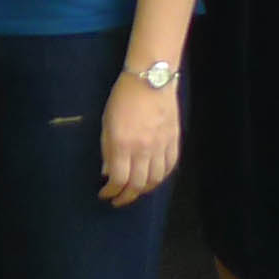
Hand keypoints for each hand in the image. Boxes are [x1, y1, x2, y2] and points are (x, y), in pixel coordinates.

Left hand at [101, 72, 181, 203]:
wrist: (151, 78)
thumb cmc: (123, 98)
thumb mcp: (107, 123)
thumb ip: (107, 150)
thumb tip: (108, 172)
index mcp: (123, 144)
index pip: (118, 179)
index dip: (111, 191)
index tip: (104, 193)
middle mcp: (143, 149)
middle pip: (137, 184)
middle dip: (126, 196)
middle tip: (118, 199)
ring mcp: (161, 145)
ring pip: (156, 179)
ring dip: (144, 190)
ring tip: (135, 191)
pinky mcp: (174, 140)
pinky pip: (170, 166)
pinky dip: (161, 177)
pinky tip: (153, 179)